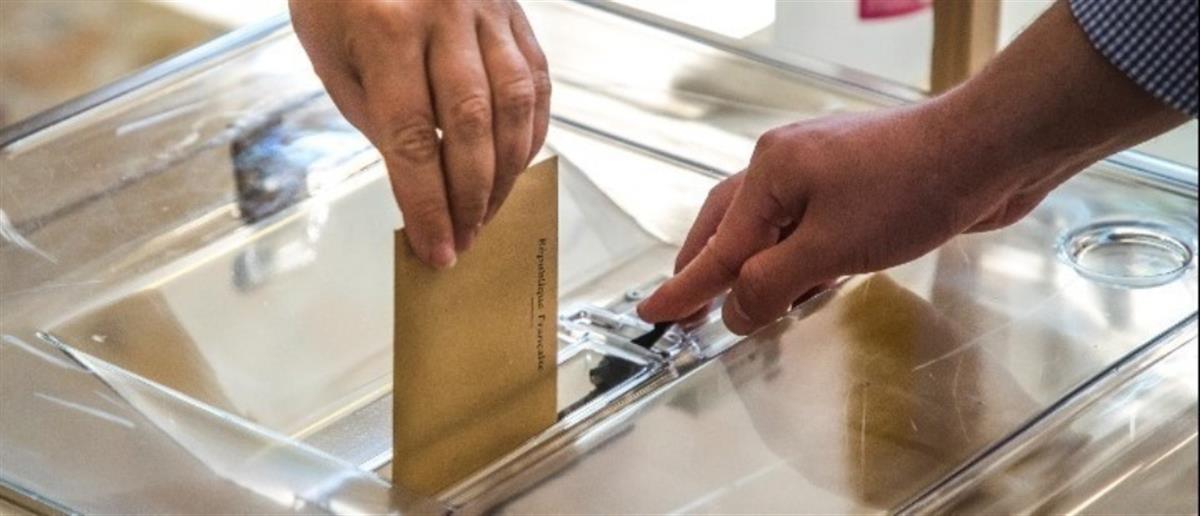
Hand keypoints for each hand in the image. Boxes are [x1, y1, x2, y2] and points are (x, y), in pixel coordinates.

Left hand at [290, 0, 549, 268]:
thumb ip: (374, 114)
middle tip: (465, 239)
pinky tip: (517, 161)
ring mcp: (487, 8)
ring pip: (514, 105)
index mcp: (385, 29)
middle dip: (470, 199)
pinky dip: (531, 128)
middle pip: (471, 129)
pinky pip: (535, 78)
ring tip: (490, 211)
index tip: (435, 247)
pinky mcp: (513, 9)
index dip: (427, 204)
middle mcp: (444, 15)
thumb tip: (418, 178)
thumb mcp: (329, 52)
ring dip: (506, 171)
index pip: (413, 140)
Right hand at [637, 103, 1079, 335]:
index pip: (716, 247)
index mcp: (770, 172)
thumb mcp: (829, 248)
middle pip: (729, 226)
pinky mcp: (855, 183)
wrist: (988, 150)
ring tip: (736, 303)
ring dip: (752, 266)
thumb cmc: (912, 188)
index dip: (683, 289)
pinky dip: (792, 256)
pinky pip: (805, 225)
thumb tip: (735, 310)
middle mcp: (787, 163)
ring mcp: (822, 170)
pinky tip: (799, 279)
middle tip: (685, 311)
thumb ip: (772, 284)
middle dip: (707, 272)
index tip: (652, 314)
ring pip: (769, 226)